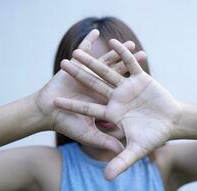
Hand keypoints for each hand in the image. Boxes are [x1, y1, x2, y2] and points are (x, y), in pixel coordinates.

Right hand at [35, 30, 145, 152]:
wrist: (46, 113)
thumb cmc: (65, 124)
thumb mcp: (88, 135)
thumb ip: (105, 142)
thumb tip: (123, 153)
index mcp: (103, 99)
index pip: (123, 91)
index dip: (135, 85)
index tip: (150, 80)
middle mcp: (97, 86)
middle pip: (117, 72)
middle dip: (130, 63)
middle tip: (144, 53)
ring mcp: (86, 75)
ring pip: (104, 61)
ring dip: (115, 51)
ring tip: (128, 42)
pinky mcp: (74, 67)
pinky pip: (82, 51)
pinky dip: (88, 41)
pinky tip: (96, 31)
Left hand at [54, 39, 181, 179]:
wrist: (172, 123)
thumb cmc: (155, 136)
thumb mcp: (136, 150)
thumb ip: (121, 162)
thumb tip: (105, 178)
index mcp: (112, 113)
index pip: (87, 108)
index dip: (71, 105)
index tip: (54, 101)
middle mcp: (117, 98)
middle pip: (93, 84)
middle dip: (78, 75)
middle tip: (62, 64)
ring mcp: (128, 87)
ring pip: (108, 71)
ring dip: (94, 61)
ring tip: (78, 50)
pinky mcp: (141, 78)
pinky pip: (130, 63)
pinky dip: (123, 53)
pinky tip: (112, 41)